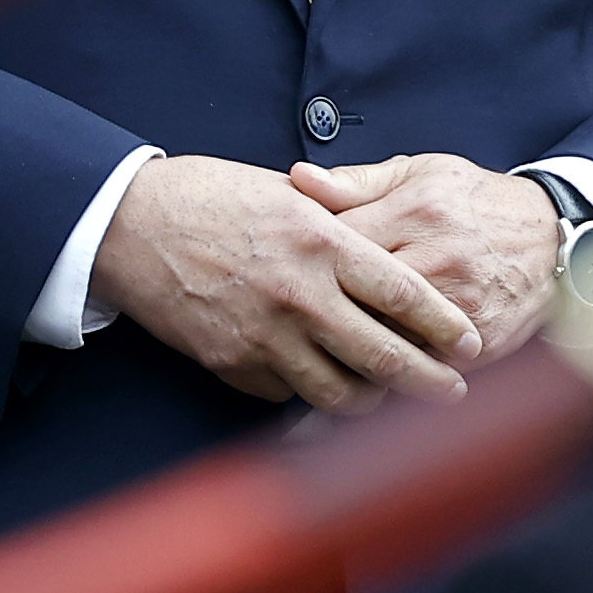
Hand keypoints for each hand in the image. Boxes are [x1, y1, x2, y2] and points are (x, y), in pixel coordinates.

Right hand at [92, 154, 478, 412]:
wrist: (122, 222)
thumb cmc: (202, 195)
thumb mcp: (278, 192)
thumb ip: (336, 221)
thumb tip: (388, 248)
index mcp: (319, 242)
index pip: (408, 297)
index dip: (448, 327)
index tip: (471, 344)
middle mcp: (299, 293)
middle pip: (389, 358)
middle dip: (432, 383)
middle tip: (452, 392)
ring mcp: (263, 334)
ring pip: (343, 394)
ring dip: (373, 401)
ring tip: (385, 396)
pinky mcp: (230, 363)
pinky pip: (287, 394)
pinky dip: (304, 389)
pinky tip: (309, 376)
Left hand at [292, 155, 562, 363]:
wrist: (554, 237)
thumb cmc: (472, 201)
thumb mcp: (416, 173)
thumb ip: (354, 181)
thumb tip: (296, 179)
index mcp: (414, 214)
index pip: (340, 240)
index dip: (304, 256)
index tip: (280, 266)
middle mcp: (439, 262)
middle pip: (358, 297)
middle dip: (320, 308)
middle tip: (286, 318)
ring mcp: (463, 306)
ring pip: (389, 338)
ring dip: (352, 347)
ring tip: (315, 350)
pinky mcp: (484, 342)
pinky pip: (426, 366)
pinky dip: (394, 373)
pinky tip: (365, 372)